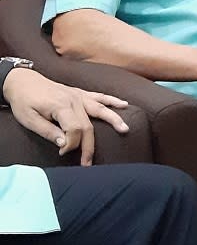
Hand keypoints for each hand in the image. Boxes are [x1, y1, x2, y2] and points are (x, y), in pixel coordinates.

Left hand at [3, 69, 128, 165]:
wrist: (23, 81)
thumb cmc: (24, 101)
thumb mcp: (29, 119)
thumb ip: (48, 132)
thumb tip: (65, 144)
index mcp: (61, 106)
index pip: (74, 129)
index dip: (71, 145)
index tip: (62, 153)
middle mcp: (74, 100)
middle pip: (88, 125)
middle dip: (89, 146)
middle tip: (88, 163)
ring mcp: (79, 96)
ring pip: (100, 109)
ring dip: (113, 120)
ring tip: (125, 129)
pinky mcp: (81, 93)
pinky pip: (100, 96)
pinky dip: (112, 100)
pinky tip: (124, 105)